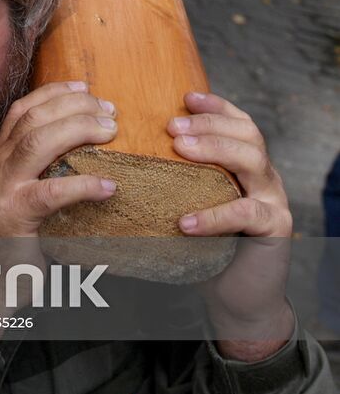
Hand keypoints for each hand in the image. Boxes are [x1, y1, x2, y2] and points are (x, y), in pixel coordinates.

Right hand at [0, 80, 116, 238]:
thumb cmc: (13, 237)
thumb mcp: (21, 192)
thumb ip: (42, 170)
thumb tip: (90, 151)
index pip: (23, 110)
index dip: (54, 93)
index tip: (86, 88)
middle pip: (34, 118)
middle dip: (75, 107)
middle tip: (110, 112)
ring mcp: (1, 187)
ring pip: (38, 141)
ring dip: (79, 129)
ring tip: (111, 132)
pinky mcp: (13, 215)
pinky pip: (51, 192)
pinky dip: (84, 185)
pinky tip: (108, 187)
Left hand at [168, 91, 293, 359]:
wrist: (235, 296)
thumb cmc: (204, 244)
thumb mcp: (188, 202)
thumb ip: (173, 177)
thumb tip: (118, 154)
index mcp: (245, 163)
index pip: (237, 121)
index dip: (215, 106)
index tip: (185, 97)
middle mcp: (264, 176)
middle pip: (247, 134)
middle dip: (209, 124)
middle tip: (172, 127)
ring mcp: (274, 201)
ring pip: (254, 161)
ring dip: (215, 150)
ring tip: (180, 150)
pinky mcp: (275, 229)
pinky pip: (248, 214)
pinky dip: (215, 215)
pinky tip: (186, 221)